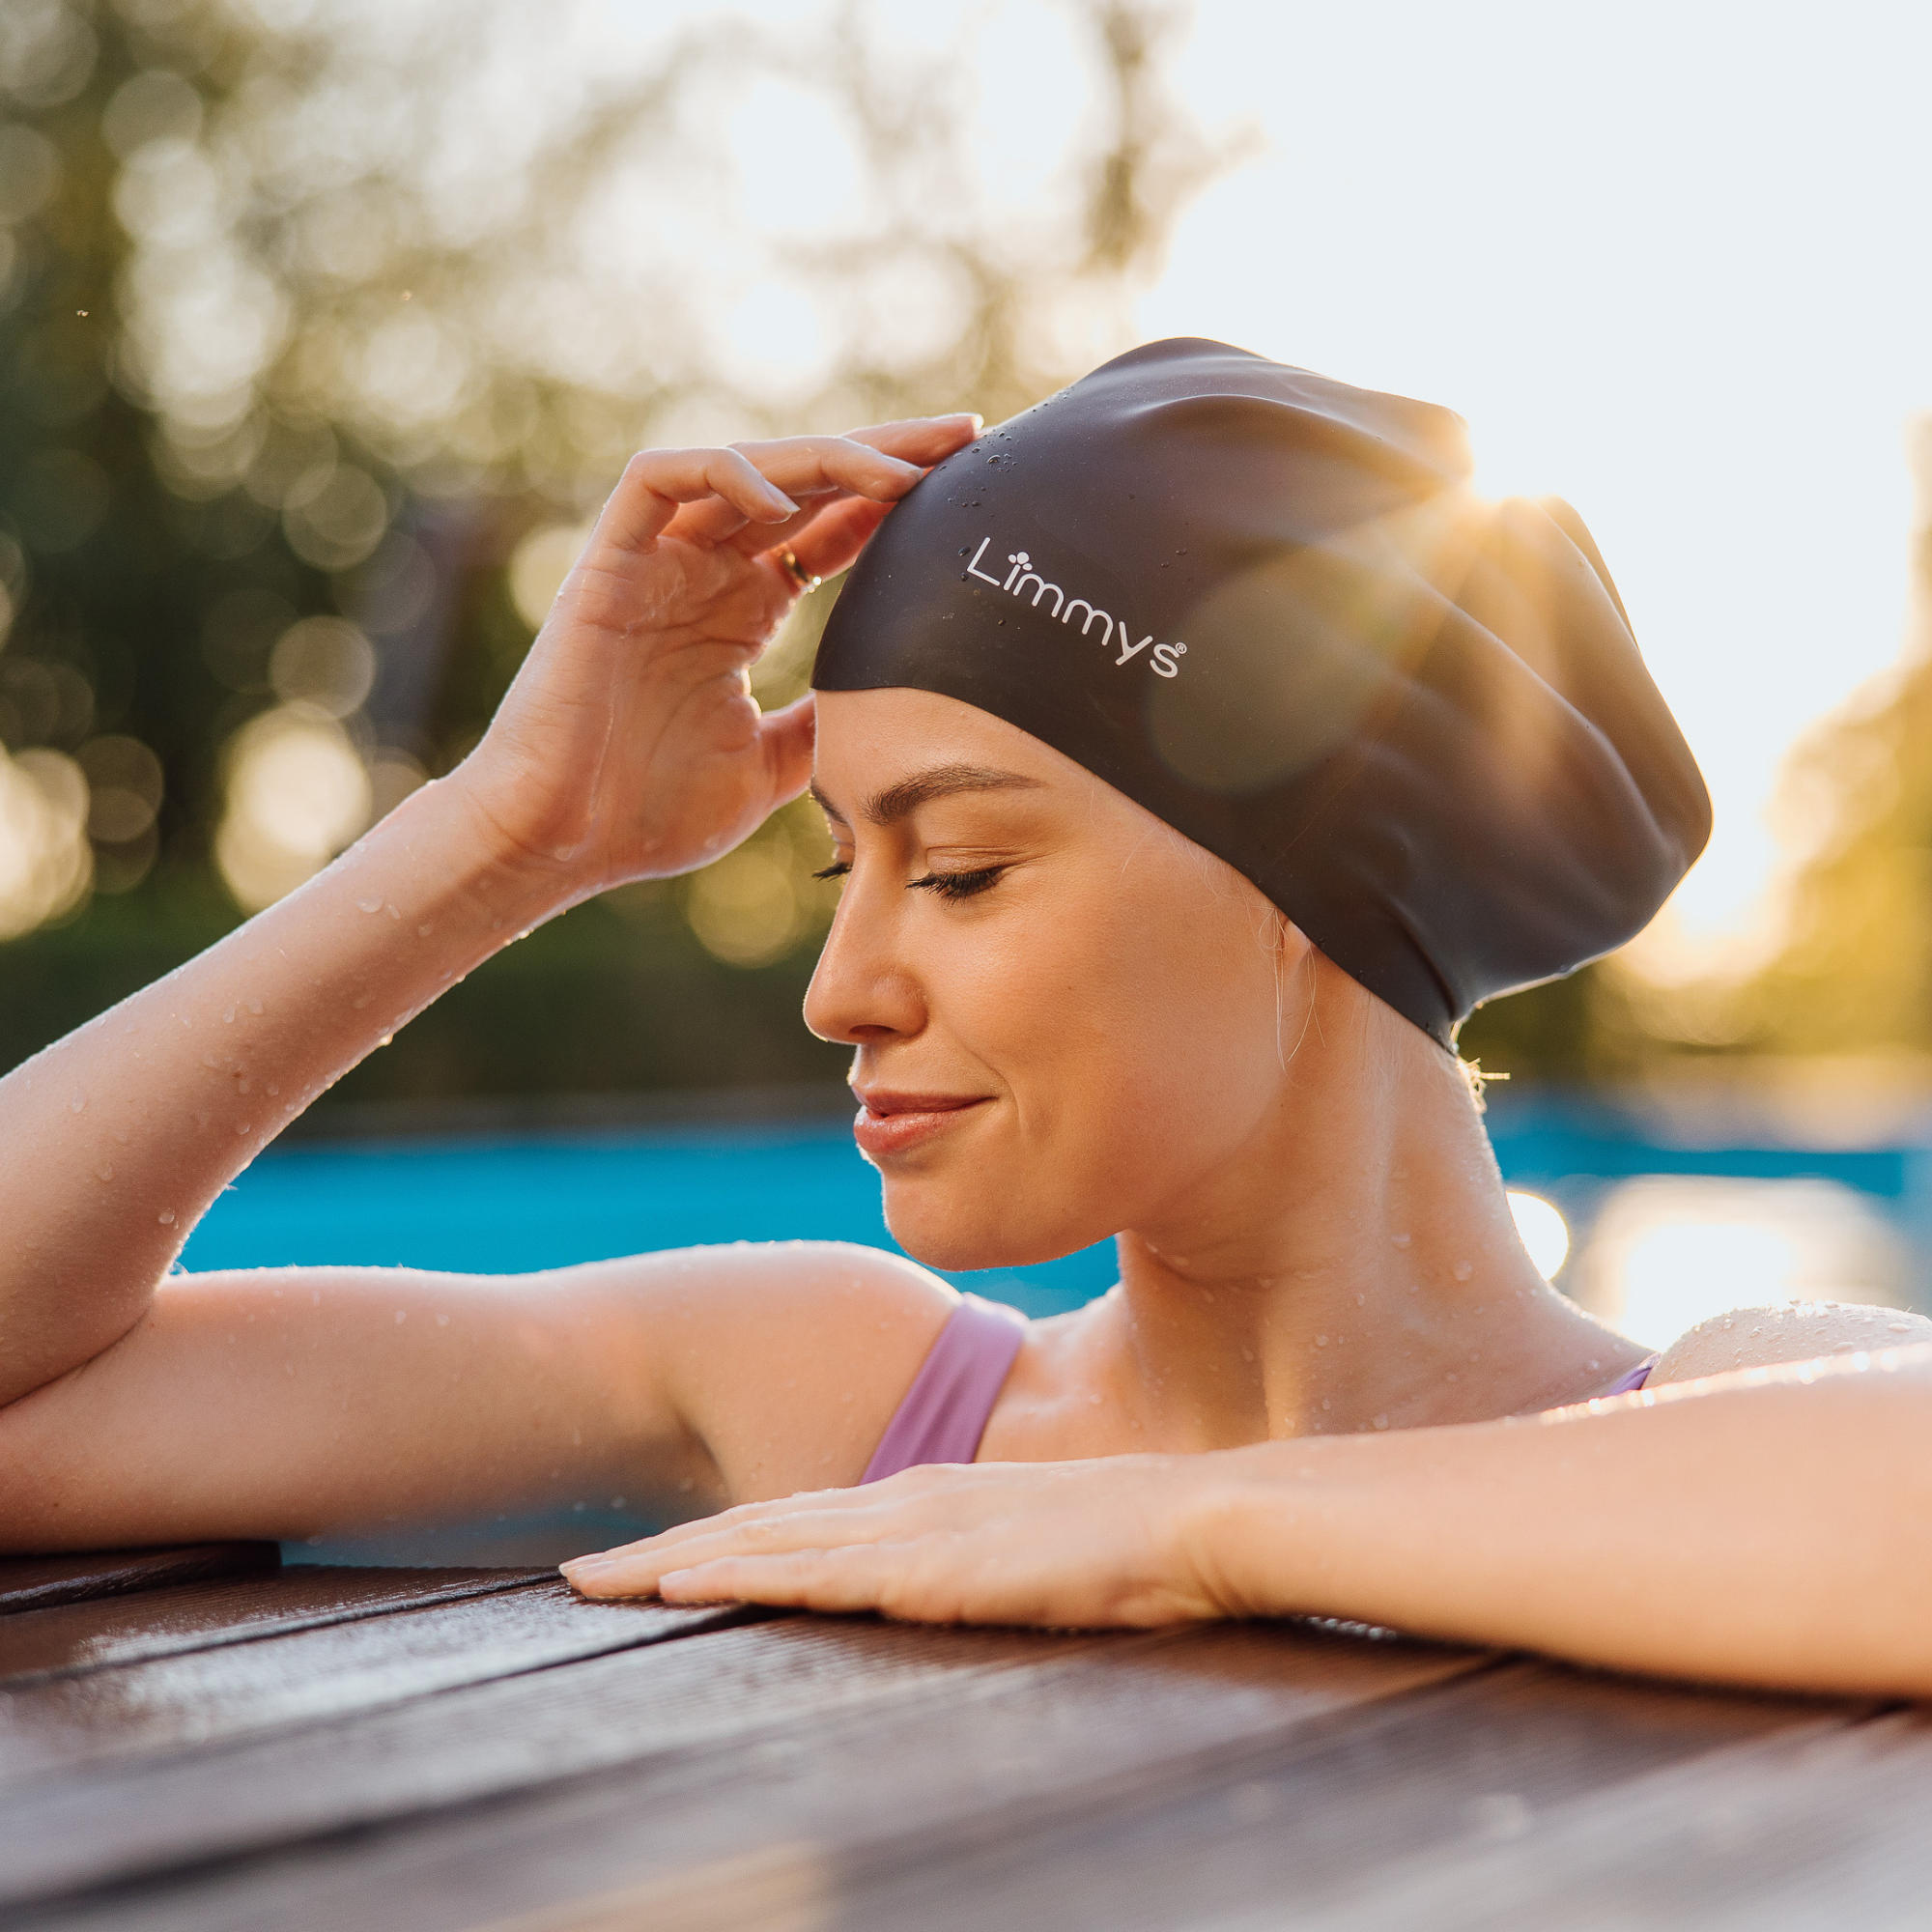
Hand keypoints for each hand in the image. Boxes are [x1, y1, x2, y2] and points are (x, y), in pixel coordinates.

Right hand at [456, 416, 980, 896]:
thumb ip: (826, 720)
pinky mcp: (606, 565)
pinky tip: (782, 498)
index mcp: (743, 613)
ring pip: (745, 467)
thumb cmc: (651, 815)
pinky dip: (719, 471)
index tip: (973, 489)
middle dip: (886, 454)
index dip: (897, 504)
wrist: (561, 845)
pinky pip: (656, 479)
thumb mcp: (774, 765)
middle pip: (804, 484)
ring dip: (825, 457)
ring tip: (900, 474)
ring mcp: (656, 564)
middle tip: (966, 438)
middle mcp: (704, 574)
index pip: (831, 530)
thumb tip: (904, 700)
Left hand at [560, 1455, 1259, 1627]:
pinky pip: (812, 1572)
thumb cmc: (1129, 1539)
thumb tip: (947, 1582)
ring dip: (671, 1564)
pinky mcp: (929, 1565)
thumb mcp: (1033, 1544)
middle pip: (753, 1526)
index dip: (712, 1539)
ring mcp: (908, 1527)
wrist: (1191, 1514)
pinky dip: (736, 1577)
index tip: (643, 1560)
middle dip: (659, 1553)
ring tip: (593, 1583)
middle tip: (573, 1576)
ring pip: (761, 1545)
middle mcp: (897, 1499)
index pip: (791, 1519)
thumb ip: (979, 1555)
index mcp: (920, 1493)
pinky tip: (682, 1585)